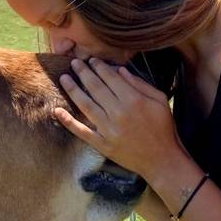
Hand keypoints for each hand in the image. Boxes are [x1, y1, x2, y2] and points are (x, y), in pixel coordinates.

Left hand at [55, 58, 186, 179]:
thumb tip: (120, 70)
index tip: (91, 60)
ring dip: (72, 90)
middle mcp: (118, 112)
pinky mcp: (102, 144)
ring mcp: (108, 129)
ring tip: (64, 78)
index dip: (99, 67)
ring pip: (85, 105)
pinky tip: (57, 111)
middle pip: (95, 88)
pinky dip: (68, 121)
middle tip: (74, 63)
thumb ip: (140, 83)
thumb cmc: (164, 128)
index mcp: (134, 100)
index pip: (110, 78)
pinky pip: (82, 131)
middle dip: (83, 73)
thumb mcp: (160, 100)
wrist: (162, 160)